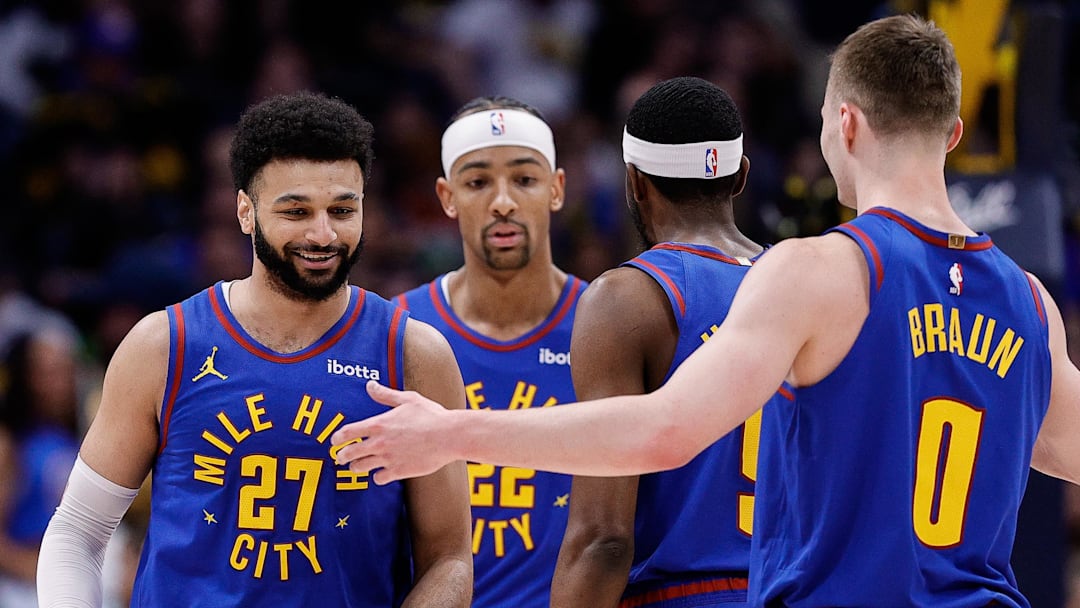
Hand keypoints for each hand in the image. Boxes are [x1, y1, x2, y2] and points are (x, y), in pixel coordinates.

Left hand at [331, 380, 457, 483]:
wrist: (449, 436)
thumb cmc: (431, 415)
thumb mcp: (408, 399)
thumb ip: (385, 394)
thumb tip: (369, 385)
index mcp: (379, 424)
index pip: (347, 432)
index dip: (337, 438)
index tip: (334, 441)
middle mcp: (379, 443)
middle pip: (349, 454)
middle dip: (342, 456)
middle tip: (341, 458)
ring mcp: (388, 459)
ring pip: (360, 468)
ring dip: (357, 467)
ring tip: (357, 467)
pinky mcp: (398, 471)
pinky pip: (379, 479)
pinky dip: (378, 476)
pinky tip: (381, 473)